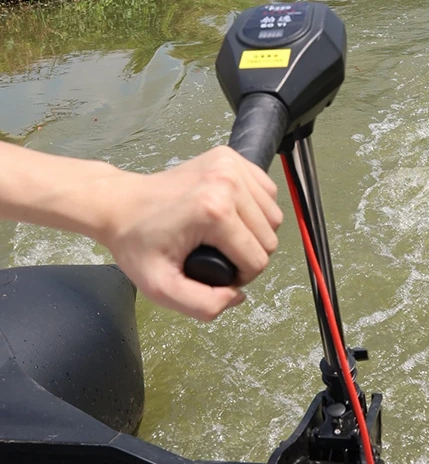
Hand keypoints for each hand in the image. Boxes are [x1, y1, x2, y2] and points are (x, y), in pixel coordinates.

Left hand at [98, 147, 282, 320]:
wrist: (120, 204)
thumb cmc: (137, 244)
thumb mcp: (162, 288)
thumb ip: (203, 306)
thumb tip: (237, 295)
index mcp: (213, 210)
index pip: (257, 260)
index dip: (240, 276)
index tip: (214, 271)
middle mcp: (227, 181)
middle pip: (269, 238)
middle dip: (249, 255)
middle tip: (218, 254)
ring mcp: (230, 165)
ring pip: (273, 216)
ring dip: (255, 233)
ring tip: (224, 236)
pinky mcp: (231, 157)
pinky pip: (267, 193)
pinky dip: (256, 209)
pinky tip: (232, 216)